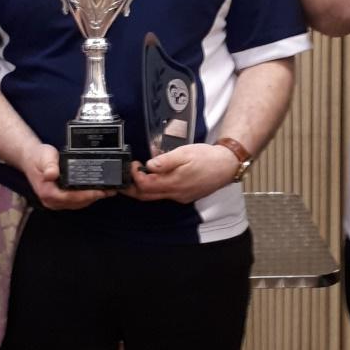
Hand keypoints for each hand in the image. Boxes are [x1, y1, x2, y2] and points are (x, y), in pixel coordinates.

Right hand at [23, 141, 111, 209]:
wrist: (31, 158)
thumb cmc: (38, 157)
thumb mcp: (44, 157)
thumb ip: (49, 165)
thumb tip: (52, 174)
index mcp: (47, 192)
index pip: (70, 197)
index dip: (87, 195)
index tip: (100, 191)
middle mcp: (51, 201)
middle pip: (76, 203)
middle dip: (94, 197)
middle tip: (110, 190)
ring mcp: (55, 202)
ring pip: (78, 203)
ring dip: (92, 198)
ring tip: (108, 191)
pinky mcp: (60, 199)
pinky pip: (76, 201)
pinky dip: (87, 196)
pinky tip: (97, 191)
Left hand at [125, 142, 240, 204]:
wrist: (227, 166)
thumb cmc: (207, 158)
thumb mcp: (185, 153)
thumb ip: (165, 161)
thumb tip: (149, 165)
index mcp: (173, 183)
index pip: (145, 185)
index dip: (134, 175)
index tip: (133, 164)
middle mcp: (175, 193)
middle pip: (146, 196)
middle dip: (132, 189)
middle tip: (123, 179)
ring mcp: (180, 196)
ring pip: (155, 196)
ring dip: (143, 189)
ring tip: (136, 177)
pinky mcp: (185, 195)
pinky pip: (166, 194)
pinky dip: (156, 187)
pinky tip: (156, 178)